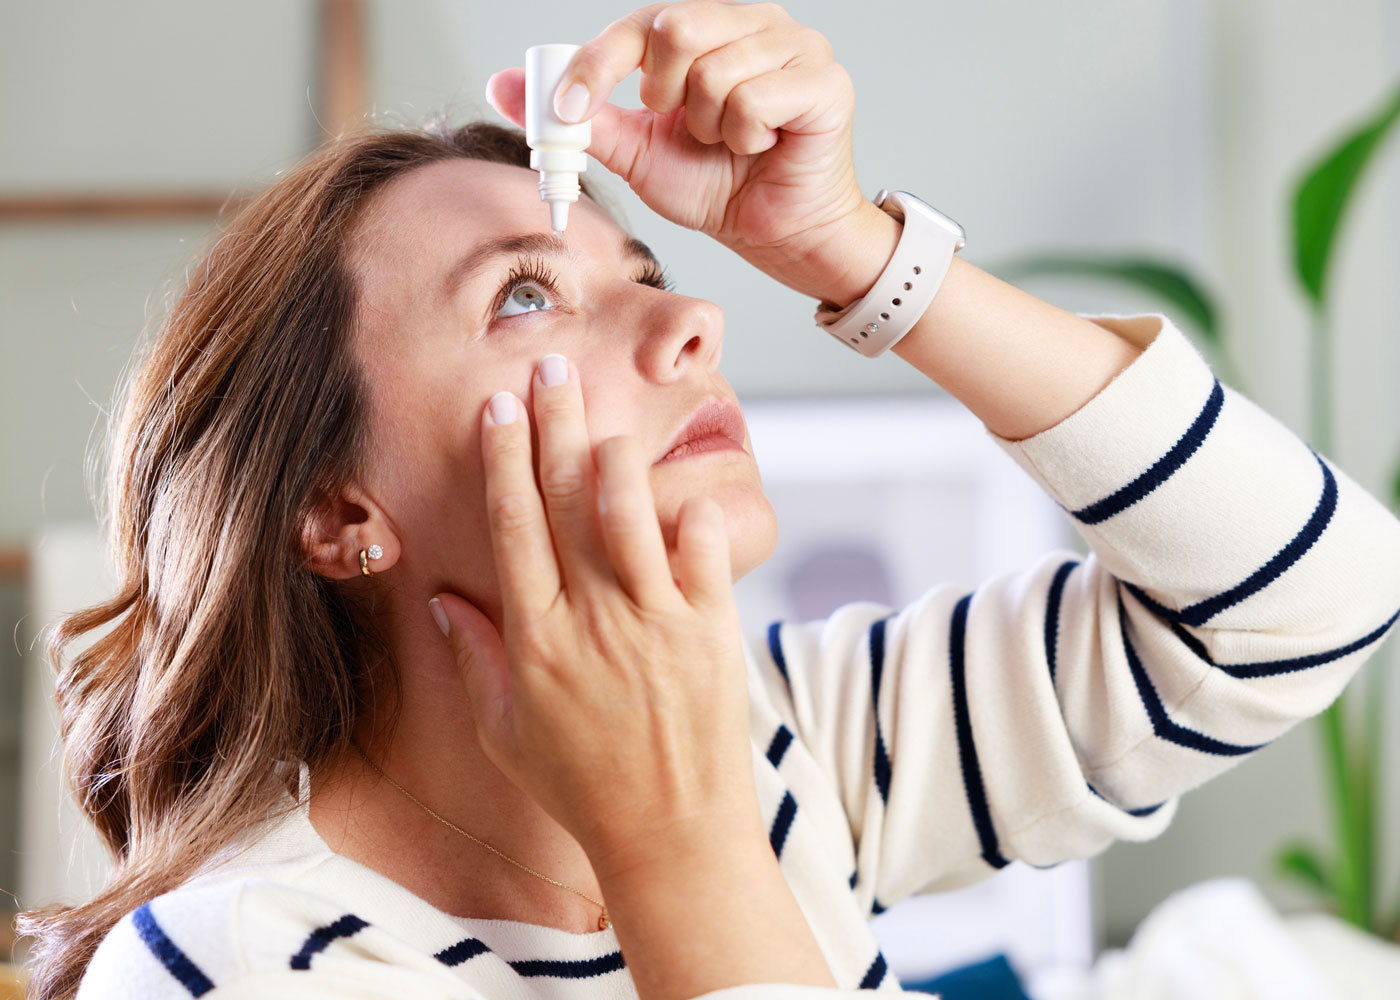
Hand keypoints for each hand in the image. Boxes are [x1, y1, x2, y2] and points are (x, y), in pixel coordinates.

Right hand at [430, 356, 759, 874]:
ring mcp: (656, 623)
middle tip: (551, 368)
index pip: (514, 527)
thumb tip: (441, 600)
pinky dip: (695, 519)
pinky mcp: (711, 631)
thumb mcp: (507, 730)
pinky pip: (704, 557)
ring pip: (632, 515)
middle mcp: (592, 620)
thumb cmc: (583, 785)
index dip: (504, 461)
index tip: (499, 408)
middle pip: (566, 502)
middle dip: (555, 427)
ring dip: (616, 458)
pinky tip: (684, 490)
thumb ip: (475, 659)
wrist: (670, 832)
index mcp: (537, 639)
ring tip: (606, 417)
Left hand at [486, 0, 897, 306]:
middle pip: (675, 28)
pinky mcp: (825, 81)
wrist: (776, 235)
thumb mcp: (636, 153)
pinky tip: (761, 147)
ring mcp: (796, 44)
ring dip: (710, 128)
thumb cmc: (717, 187)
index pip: (639, 23)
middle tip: (686, 127)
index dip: (596, 65)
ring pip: (714, 73)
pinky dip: (746, 137)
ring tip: (730, 144)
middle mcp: (752, 21)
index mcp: (708, 26)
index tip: (566, 110)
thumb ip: (582, 118)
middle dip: (665, 97)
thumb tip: (506, 87)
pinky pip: (754, 101)